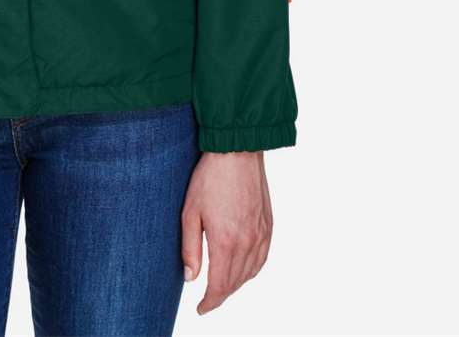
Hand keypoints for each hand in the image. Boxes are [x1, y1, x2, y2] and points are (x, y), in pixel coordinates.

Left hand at [181, 150, 271, 314]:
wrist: (237, 151)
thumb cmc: (209, 177)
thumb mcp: (190, 211)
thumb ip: (190, 247)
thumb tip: (190, 277)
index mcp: (226, 241)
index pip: (220, 286)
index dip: (210, 302)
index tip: (201, 308)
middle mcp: (248, 242)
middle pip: (235, 282)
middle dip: (221, 294)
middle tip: (207, 299)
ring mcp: (261, 234)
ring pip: (250, 273)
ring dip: (236, 284)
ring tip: (222, 286)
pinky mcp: (268, 225)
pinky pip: (262, 258)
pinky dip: (252, 270)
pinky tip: (243, 270)